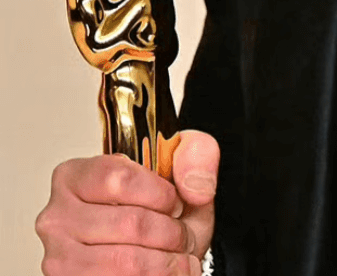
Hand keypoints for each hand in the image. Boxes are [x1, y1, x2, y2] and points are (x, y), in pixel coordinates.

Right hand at [36, 130, 218, 274]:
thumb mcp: (183, 169)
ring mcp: (58, 260)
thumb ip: (196, 154)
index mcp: (75, 176)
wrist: (153, 251)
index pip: (119, 179)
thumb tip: (194, 187)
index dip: (160, 194)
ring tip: (179, 259)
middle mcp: (56, 218)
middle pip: (130, 223)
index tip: (176, 204)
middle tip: (185, 238)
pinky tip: (166, 274)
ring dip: (166, 263)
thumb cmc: (159, 209)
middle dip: (172, 234)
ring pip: (126, 263)